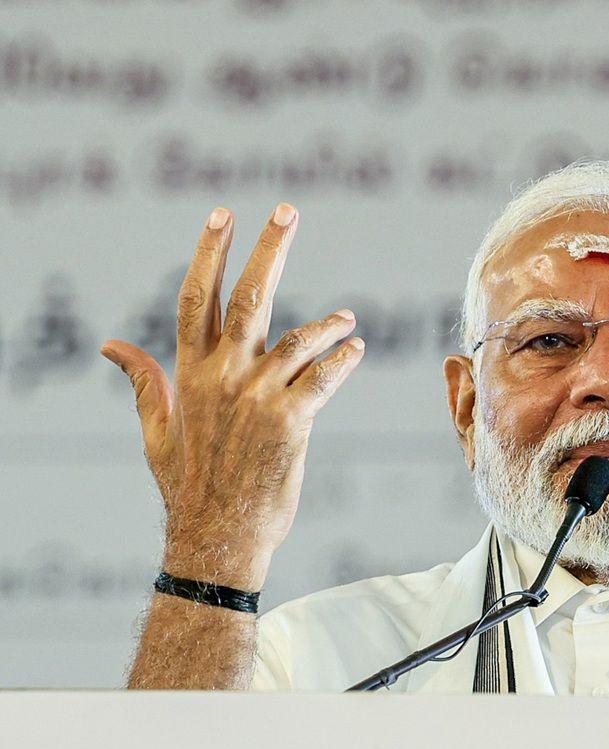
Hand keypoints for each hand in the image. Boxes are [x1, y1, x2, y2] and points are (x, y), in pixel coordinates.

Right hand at [101, 203, 363, 589]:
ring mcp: (257, 398)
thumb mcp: (156, 431)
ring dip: (327, 324)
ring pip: (298, 339)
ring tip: (347, 318)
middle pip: (248, 297)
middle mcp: (222, 378)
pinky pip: (323, 379)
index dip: (210, 252)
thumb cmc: (188, 487)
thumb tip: (112, 346)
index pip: (198, 298)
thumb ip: (143, 381)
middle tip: (288, 210)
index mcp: (189, 374)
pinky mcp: (291, 422)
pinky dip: (342, 360)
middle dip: (269, 248)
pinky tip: (356, 349)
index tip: (223, 214)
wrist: (217, 538)